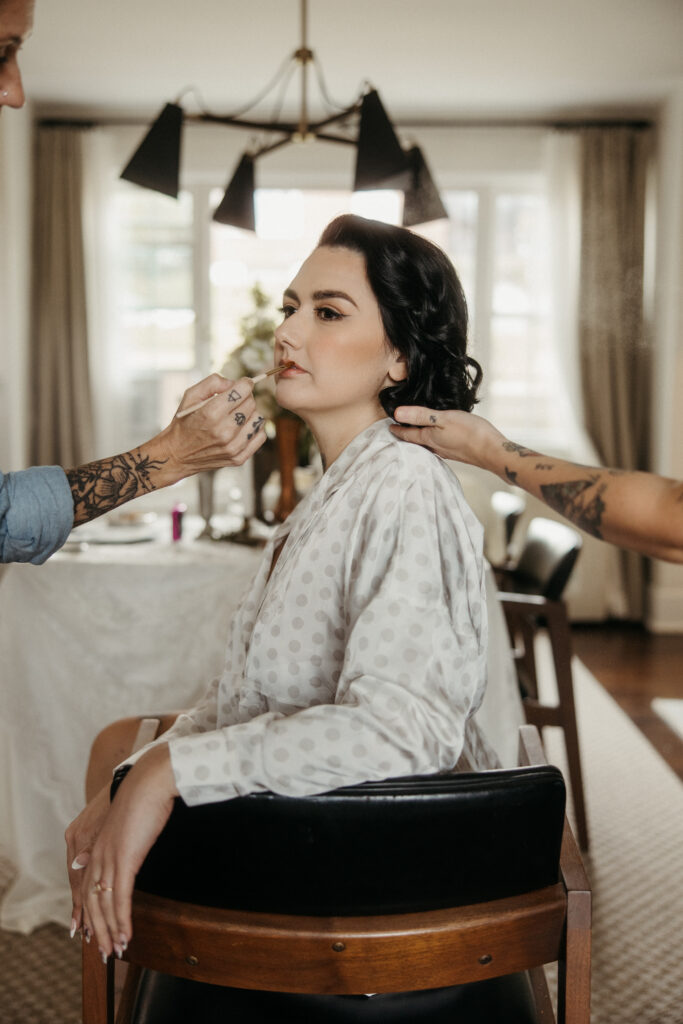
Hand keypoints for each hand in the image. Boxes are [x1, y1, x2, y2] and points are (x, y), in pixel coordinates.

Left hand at [80, 744, 177, 959]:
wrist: (150, 781)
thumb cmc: (142, 799)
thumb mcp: (122, 826)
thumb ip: (108, 845)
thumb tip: (83, 860)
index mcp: (94, 846)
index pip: (85, 888)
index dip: (89, 913)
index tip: (96, 932)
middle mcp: (95, 855)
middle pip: (91, 902)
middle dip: (98, 930)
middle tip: (106, 951)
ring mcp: (108, 858)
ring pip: (104, 905)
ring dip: (111, 931)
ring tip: (118, 949)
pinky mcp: (124, 860)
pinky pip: (121, 898)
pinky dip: (123, 920)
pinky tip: (128, 934)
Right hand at [155, 374, 267, 480]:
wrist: (177, 455)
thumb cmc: (184, 423)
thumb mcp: (190, 396)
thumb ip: (212, 382)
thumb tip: (234, 383)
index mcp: (210, 414)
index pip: (242, 391)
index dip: (245, 384)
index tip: (243, 384)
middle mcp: (223, 432)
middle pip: (251, 404)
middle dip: (245, 397)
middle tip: (235, 401)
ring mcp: (233, 447)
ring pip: (258, 419)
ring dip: (250, 413)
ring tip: (237, 415)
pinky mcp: (238, 458)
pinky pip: (261, 436)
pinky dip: (254, 429)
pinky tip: (242, 428)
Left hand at [391, 406, 506, 473]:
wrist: (492, 451)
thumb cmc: (470, 432)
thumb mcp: (443, 419)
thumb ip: (420, 416)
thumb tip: (397, 414)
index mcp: (429, 439)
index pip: (407, 435)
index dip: (397, 430)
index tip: (389, 426)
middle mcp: (436, 448)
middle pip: (416, 442)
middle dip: (407, 435)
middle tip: (399, 430)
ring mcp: (447, 452)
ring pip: (428, 445)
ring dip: (421, 439)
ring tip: (417, 433)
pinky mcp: (458, 452)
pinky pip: (440, 447)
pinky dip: (435, 441)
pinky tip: (440, 438)